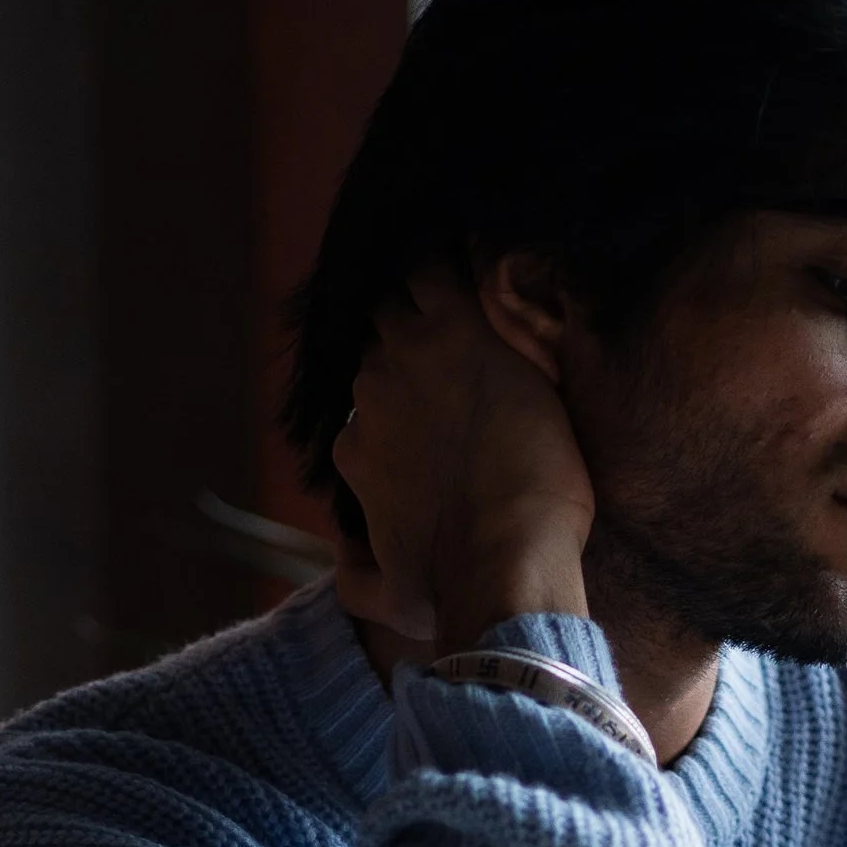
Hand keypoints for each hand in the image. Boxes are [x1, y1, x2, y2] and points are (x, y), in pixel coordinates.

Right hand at [332, 269, 594, 648]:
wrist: (498, 567)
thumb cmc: (451, 593)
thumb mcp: (391, 601)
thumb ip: (357, 578)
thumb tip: (348, 560)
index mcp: (357, 449)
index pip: (370, 402)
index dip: (402, 395)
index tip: (436, 396)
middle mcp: (372, 397)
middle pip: (381, 341)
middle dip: (408, 332)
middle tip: (451, 328)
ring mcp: (410, 360)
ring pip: (404, 298)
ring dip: (426, 290)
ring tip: (460, 282)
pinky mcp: (457, 336)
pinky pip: (441, 272)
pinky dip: (452, 258)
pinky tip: (478, 244)